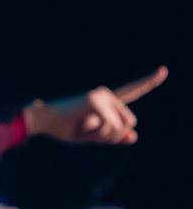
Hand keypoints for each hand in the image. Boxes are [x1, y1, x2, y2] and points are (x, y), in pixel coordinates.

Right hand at [23, 67, 166, 144]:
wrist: (44, 122)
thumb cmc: (65, 128)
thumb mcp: (93, 137)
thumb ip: (114, 137)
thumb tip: (134, 137)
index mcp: (107, 100)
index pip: (133, 91)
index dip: (149, 81)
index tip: (164, 70)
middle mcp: (107, 94)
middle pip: (129, 123)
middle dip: (113, 135)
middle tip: (89, 131)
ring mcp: (102, 95)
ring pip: (121, 126)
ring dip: (104, 135)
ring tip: (83, 127)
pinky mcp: (95, 100)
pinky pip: (110, 125)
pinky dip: (97, 132)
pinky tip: (82, 124)